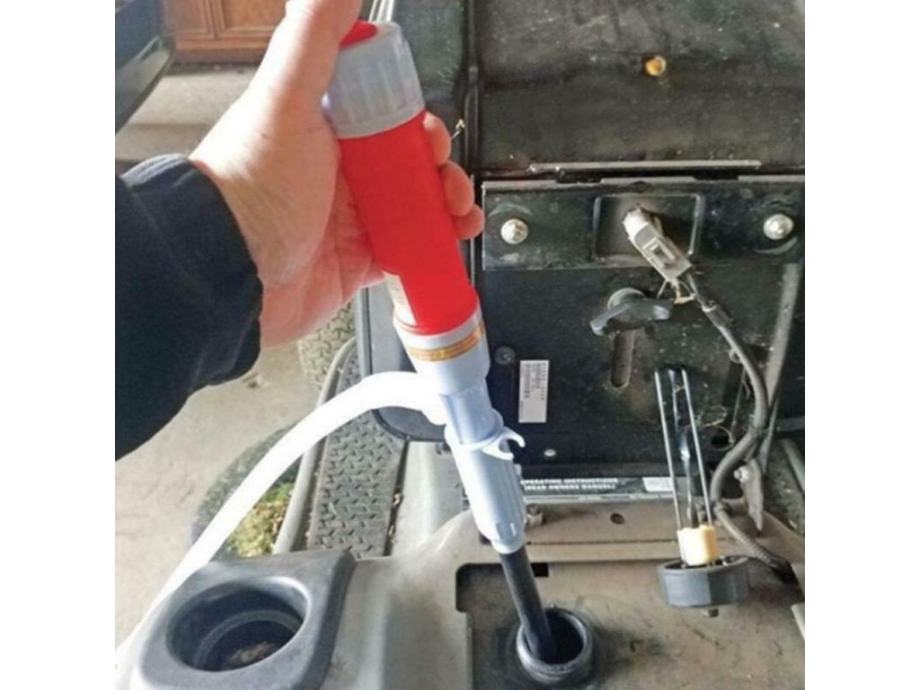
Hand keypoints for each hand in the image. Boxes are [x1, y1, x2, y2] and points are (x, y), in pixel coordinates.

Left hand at [189, 0, 482, 345]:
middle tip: (445, 179)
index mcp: (321, 129)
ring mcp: (348, 217)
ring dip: (444, 207)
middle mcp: (335, 171)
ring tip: (457, 215)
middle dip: (439, 168)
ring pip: (413, 205)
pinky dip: (430, 247)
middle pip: (406, 162)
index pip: (384, 114)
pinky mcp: (356, 260)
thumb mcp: (283, 100)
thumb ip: (314, 39)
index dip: (414, 121)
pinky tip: (444, 243)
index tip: (428, 134)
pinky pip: (406, 250)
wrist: (229, 272)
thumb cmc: (248, 188)